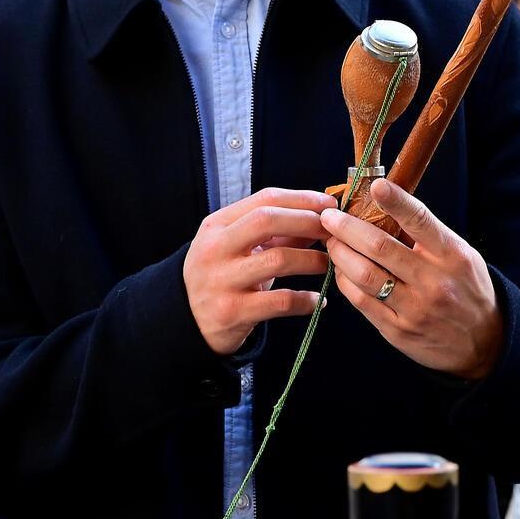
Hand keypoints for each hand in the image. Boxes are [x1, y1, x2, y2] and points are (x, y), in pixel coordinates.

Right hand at [184, 187, 334, 355]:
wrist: (186, 320)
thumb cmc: (222, 276)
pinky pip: (280, 302)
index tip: (329, 204)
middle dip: (307, 221)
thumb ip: (276, 232)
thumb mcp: (239, 247)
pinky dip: (305, 300)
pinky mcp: (232, 311)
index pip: (265, 199)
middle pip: (267, 220)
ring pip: (277, 260)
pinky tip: (317, 301)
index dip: (302, 198)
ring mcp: (221, 280)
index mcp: (217, 225)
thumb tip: (320, 216)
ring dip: (312, 260)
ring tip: (328, 265)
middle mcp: (215, 249)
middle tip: (332, 232)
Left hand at [319, 179, 503, 379]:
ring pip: (365, 275)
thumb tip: (382, 208)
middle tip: (328, 217)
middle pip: (381, 247)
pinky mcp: (398, 331)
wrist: (484, 341)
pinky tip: (340, 269)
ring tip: (331, 242)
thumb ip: (427, 236)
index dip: (396, 201)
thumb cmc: (466, 288)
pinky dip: (345, 281)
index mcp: (451, 255)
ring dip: (341, 254)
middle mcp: (434, 281)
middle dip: (347, 228)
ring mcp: (415, 308)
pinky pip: (362, 302)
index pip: (420, 221)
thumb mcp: (459, 255)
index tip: (375, 185)